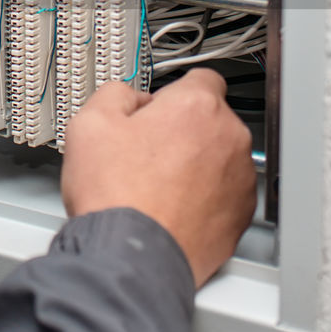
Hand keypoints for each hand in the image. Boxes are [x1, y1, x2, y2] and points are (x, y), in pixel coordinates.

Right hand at [62, 69, 255, 287]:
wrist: (133, 253)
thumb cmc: (116, 193)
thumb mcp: (90, 123)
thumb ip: (115, 94)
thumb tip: (128, 97)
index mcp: (196, 108)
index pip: (202, 78)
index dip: (171, 92)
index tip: (157, 106)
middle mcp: (228, 139)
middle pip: (209, 119)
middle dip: (180, 129)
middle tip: (143, 150)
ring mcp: (239, 180)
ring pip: (217, 157)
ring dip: (193, 163)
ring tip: (153, 183)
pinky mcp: (240, 215)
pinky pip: (222, 193)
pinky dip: (202, 196)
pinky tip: (168, 206)